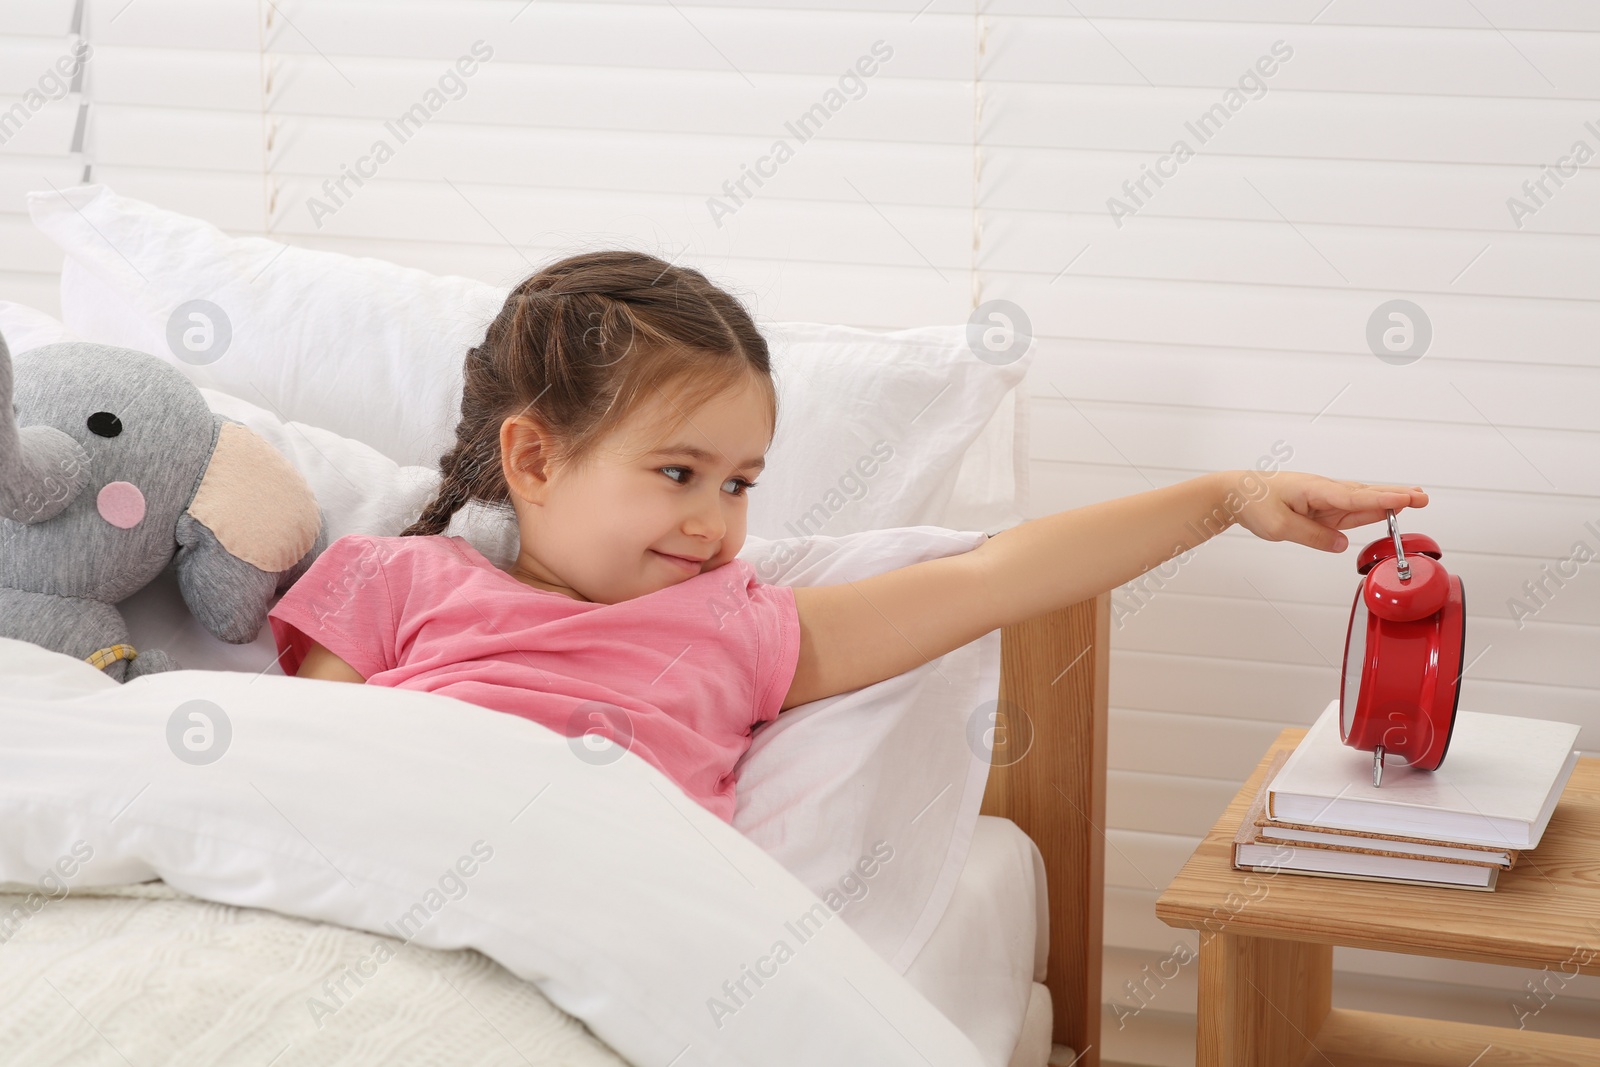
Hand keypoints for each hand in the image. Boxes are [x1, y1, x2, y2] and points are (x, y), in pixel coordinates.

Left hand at [1228, 470, 1428, 552]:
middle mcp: (1324, 490)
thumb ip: (1312, 536)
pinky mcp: (1322, 506)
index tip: (1408, 499)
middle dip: (1396, 495)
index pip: (1355, 496)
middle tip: (1424, 497)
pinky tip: (1388, 508)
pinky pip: (1350, 508)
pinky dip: (1371, 508)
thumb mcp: (1278, 527)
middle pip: (1365, 494)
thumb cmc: (1253, 502)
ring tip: (1416, 499)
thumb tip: (1341, 545)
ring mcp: (1324, 497)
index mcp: (1314, 490)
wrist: (1235, 492)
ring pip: (1361, 500)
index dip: (1383, 499)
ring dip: (1389, 500)